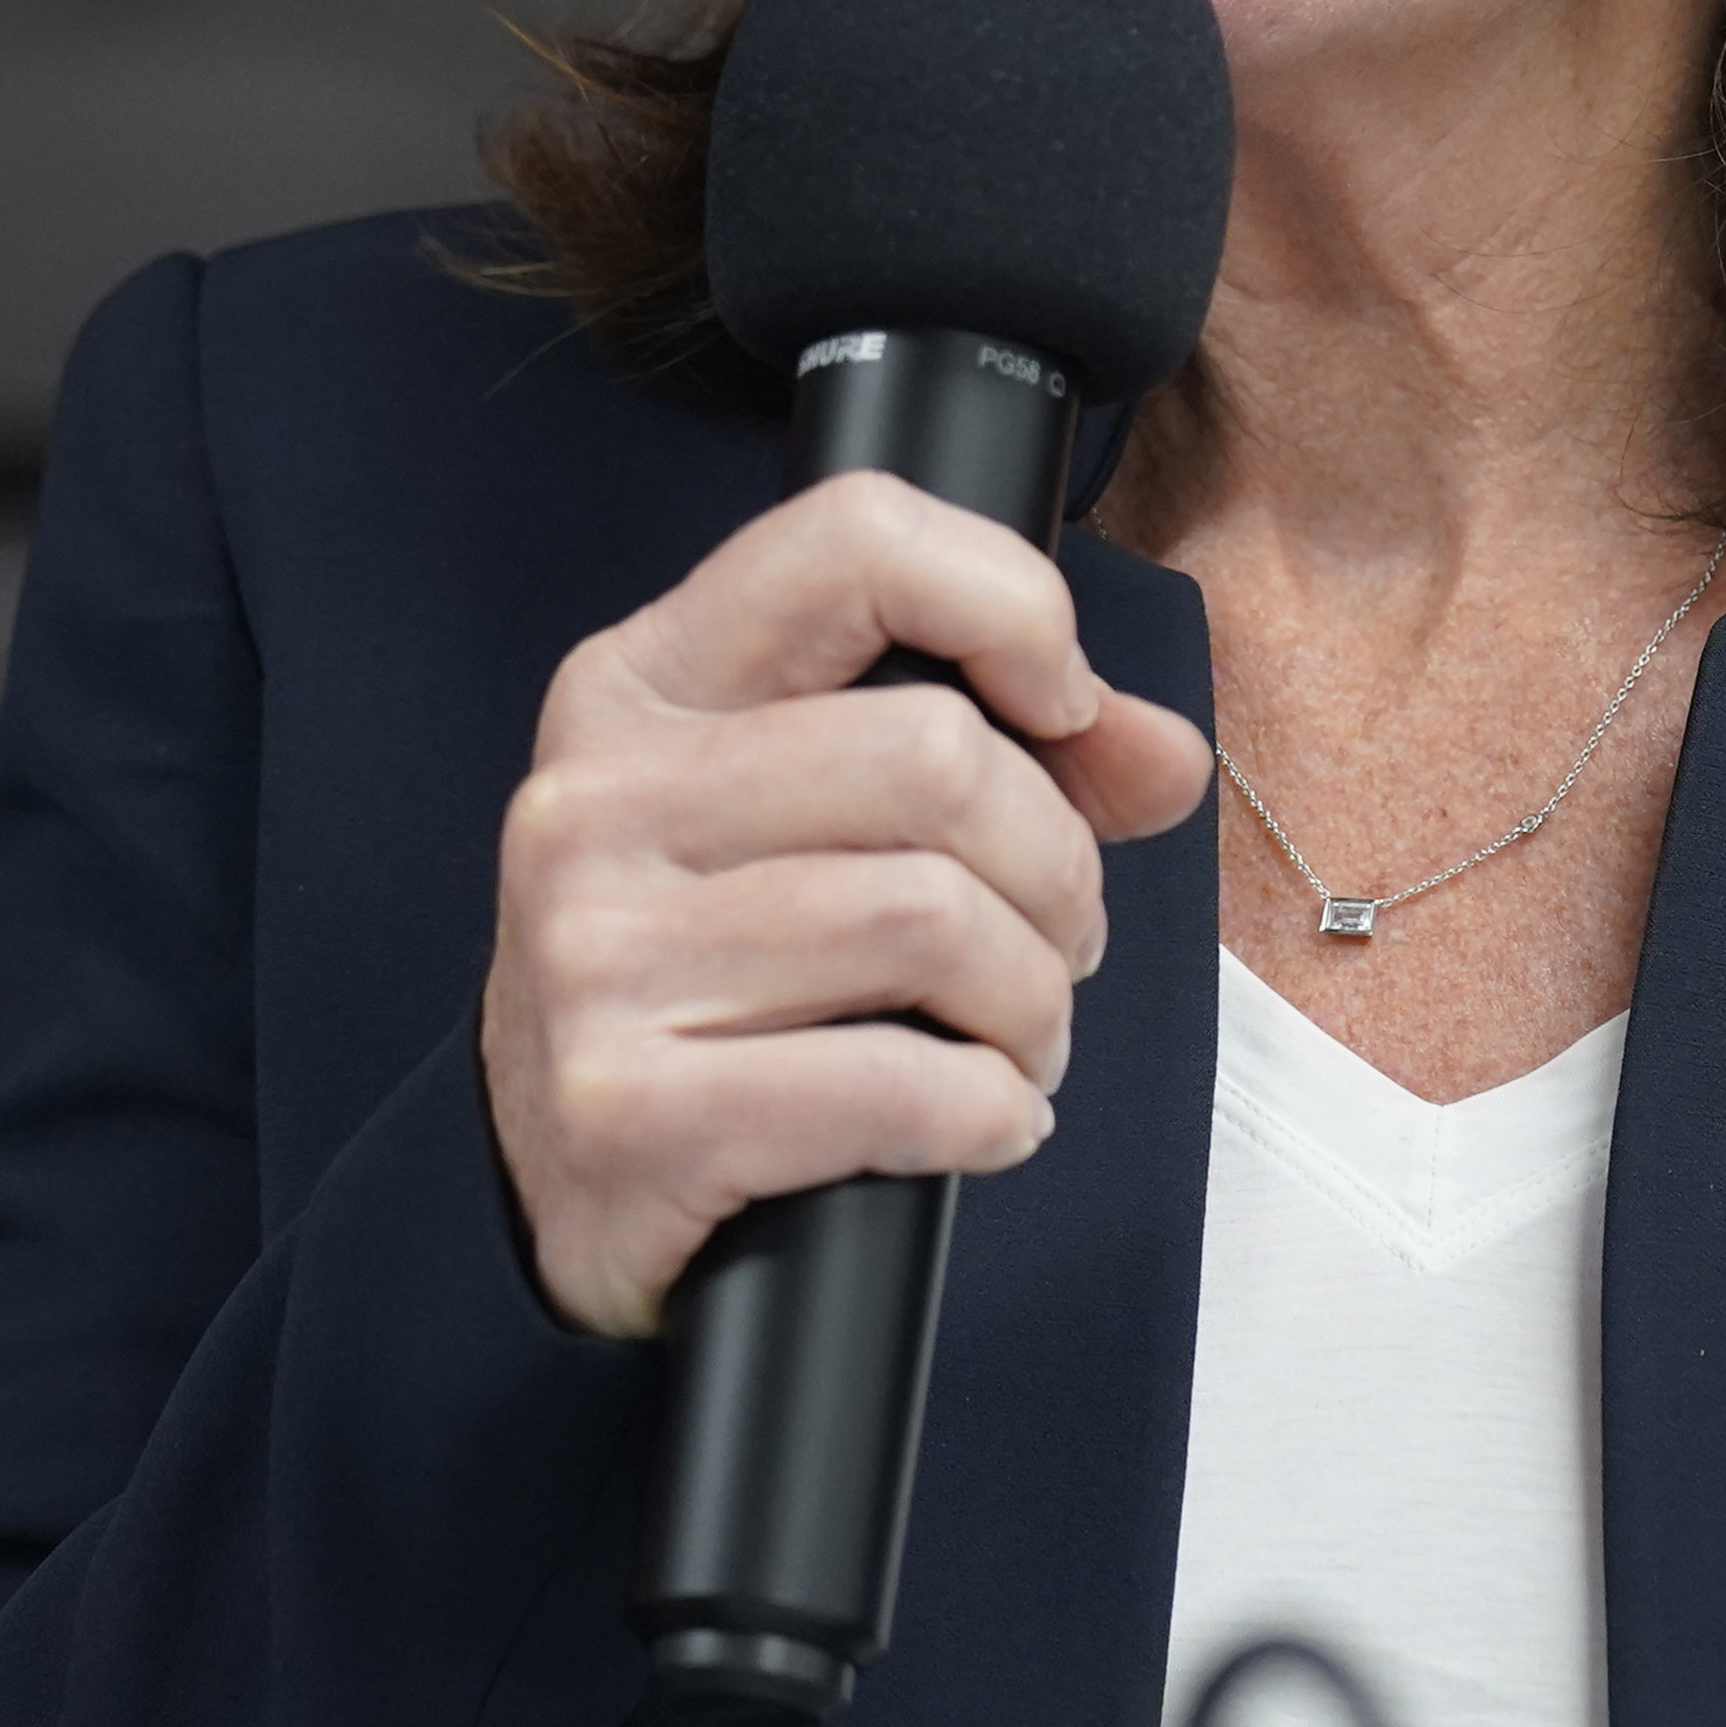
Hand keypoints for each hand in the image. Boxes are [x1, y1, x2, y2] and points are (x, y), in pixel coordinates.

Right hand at [482, 468, 1220, 1336]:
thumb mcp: (821, 825)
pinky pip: (897, 1086)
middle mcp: (596, 799)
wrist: (560, 1184)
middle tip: (1054, 943)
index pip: (855, 542)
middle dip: (1055, 870)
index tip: (1062, 711)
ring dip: (1034, 1006)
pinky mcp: (624, 1109)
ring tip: (1017, 1041)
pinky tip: (982, 1121)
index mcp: (644, 686)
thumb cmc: (718, 978)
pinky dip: (990, 1114)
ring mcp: (594, 955)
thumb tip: (1165, 759)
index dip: (1011, 606)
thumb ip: (1006, 759)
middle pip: (938, 757)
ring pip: (934, 922)